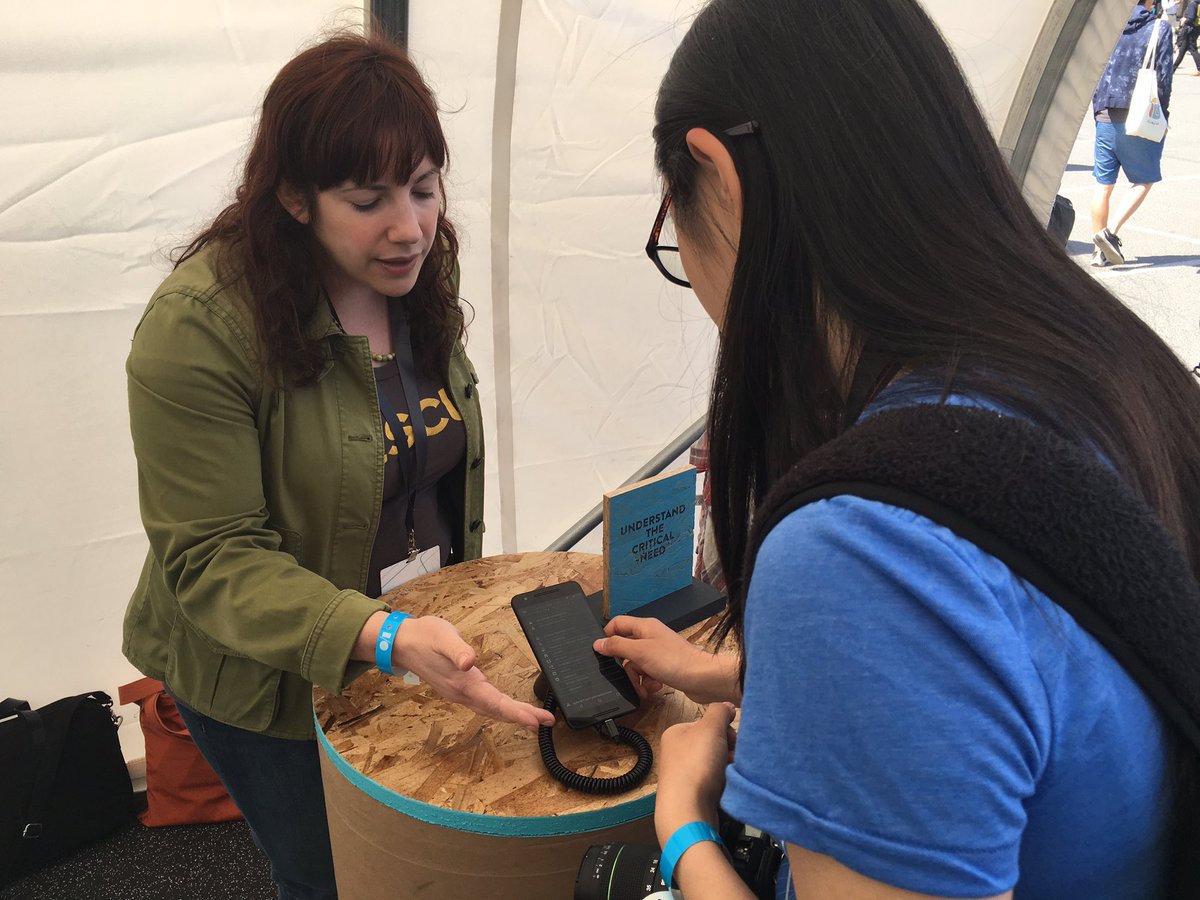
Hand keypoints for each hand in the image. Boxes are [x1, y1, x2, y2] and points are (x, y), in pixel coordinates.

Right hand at [392, 615, 554, 730]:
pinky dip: (501, 709)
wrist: (402, 643)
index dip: (516, 713)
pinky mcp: (459, 688)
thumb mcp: (442, 637)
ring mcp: (460, 693)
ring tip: (535, 719)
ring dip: (513, 715)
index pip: (494, 702)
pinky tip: (508, 709)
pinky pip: (485, 704)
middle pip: (497, 710)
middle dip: (522, 717)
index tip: (536, 720)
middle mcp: (462, 693)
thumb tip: (469, 662)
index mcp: (462, 683)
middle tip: (547, 721)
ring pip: (491, 709)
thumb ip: (457, 650)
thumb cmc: (424, 637)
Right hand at [593, 615, 740, 703]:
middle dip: (625, 666)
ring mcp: (658, 652)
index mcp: (644, 627)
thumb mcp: (639, 652)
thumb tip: (598, 643)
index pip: (618, 624)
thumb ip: (617, 646)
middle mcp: (651, 637)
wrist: (701, 679)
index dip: (608, 637)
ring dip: (637, 678)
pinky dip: (648, 682)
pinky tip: (654, 687)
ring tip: (645, 686)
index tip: (604, 653)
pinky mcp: (665, 667)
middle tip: (629, 675)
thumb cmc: (675, 661)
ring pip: (636, 665)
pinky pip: (647, 674)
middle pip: (625, 649)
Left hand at [654, 702, 736, 846]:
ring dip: (729, 766)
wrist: (687, 811)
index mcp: (676, 733)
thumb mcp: (710, 728)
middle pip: (714, 743)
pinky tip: (727, 787)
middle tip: (732, 759)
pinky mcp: (693, 794)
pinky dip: (725, 783)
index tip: (731, 740)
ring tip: (731, 774)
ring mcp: (684, 774)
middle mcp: (677, 752)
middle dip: (729, 750)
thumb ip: (720, 711)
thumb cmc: (696, 764)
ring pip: (717, 763)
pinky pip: (715, 782)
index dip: (725, 730)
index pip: (708, 724)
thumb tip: (728, 707)